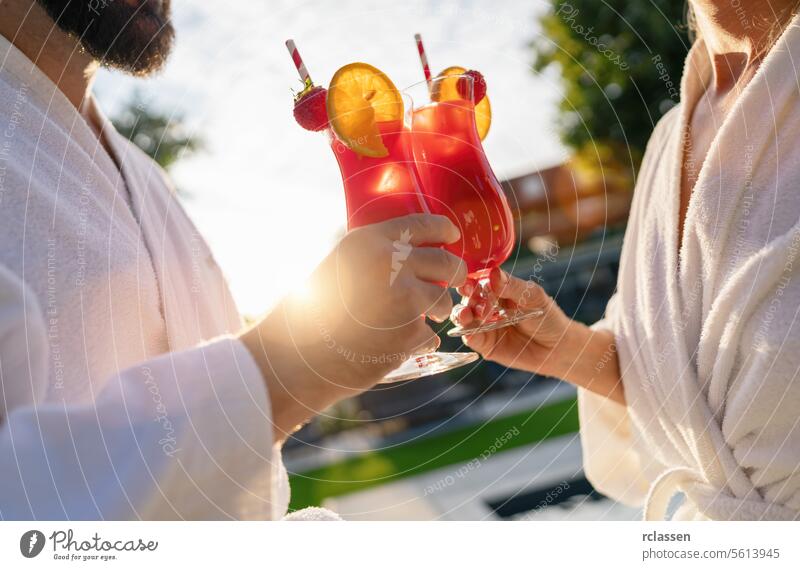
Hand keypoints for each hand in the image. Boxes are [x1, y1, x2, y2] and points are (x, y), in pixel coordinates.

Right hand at [241, 214, 466, 440]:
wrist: (299, 357)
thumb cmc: (312, 312)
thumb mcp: (340, 266)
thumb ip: (375, 256)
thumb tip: (412, 254)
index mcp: (371, 241)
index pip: (423, 224)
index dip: (444, 229)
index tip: (452, 236)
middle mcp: (392, 264)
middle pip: (446, 262)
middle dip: (454, 274)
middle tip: (453, 281)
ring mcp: (405, 299)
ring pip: (443, 301)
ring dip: (436, 310)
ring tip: (414, 318)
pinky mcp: (410, 333)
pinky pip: (429, 334)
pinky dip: (418, 340)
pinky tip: (395, 343)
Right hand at [453, 268, 622, 402]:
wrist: (557, 347)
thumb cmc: (547, 317)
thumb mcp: (533, 297)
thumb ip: (513, 287)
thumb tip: (493, 273)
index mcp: (497, 289)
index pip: (479, 281)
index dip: (471, 281)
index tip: (469, 282)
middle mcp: (487, 305)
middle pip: (468, 298)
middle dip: (468, 299)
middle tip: (473, 301)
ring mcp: (484, 325)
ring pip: (463, 317)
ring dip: (461, 314)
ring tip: (465, 315)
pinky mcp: (485, 344)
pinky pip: (471, 338)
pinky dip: (467, 334)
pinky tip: (470, 331)